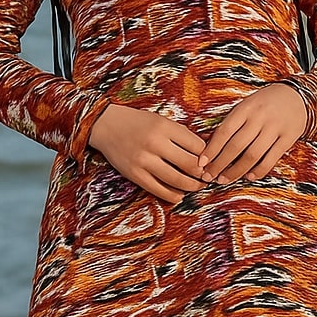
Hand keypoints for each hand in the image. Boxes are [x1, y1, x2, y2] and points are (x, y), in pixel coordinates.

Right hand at [88, 103, 207, 205]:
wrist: (106, 125)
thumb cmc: (137, 122)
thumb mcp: (161, 120)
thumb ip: (180, 135)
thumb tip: (204, 153)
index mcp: (164, 127)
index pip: (197, 146)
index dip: (208, 156)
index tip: (211, 161)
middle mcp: (154, 143)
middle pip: (190, 165)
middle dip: (203, 174)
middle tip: (208, 177)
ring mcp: (143, 161)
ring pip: (177, 180)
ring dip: (192, 187)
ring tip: (197, 186)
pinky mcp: (135, 174)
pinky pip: (159, 190)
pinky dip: (173, 195)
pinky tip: (179, 194)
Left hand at [198, 83, 308, 183]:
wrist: (296, 95)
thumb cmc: (265, 103)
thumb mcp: (247, 105)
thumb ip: (233, 122)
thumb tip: (212, 147)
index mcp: (246, 107)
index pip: (224, 131)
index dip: (212, 149)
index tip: (202, 163)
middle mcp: (260, 117)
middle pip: (236, 146)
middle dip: (220, 164)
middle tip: (209, 176)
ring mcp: (275, 128)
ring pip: (252, 155)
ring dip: (236, 171)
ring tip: (224, 179)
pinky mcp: (288, 138)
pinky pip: (271, 159)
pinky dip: (258, 171)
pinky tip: (248, 176)